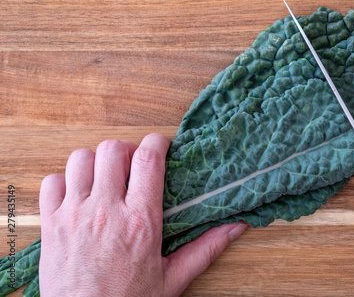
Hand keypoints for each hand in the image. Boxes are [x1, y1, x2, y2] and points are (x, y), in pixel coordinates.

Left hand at [39, 133, 246, 295]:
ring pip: (80, 159)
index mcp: (140, 220)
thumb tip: (236, 227)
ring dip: (95, 163)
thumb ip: (206, 248)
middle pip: (113, 149)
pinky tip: (78, 196)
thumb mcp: (174, 278)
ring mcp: (75, 214)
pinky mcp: (51, 223)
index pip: (148, 157)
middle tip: (132, 167)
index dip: (157, 142)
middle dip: (126, 150)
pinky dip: (65, 182)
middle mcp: (106, 210)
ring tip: (104, 180)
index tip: (160, 146)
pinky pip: (52, 181)